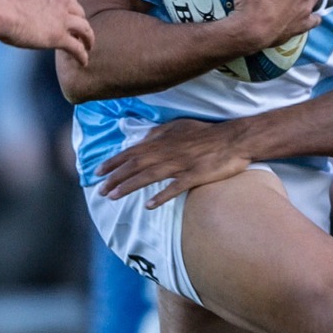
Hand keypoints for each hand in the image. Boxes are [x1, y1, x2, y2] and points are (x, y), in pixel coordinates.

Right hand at [0, 0, 94, 65]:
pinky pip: (77, 48)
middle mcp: (62, 2)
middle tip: (82, 33)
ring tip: (89, 47)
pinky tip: (83, 62)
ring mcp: (63, 20)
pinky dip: (82, 55)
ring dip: (88, 39)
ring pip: (85, 30)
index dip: (72, 10)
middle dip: (82, 23)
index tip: (71, 17)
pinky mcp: (59, 37)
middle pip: (80, 14)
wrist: (2, 11)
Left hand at [96, 118, 250, 206]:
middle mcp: (168, 152)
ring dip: (129, 186)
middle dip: (115, 177)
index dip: (113, 162)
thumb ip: (159, 133)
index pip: (132, 152)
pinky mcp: (195, 175)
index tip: (97, 173)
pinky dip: (161, 196)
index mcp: (163, 141)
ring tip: (114, 196)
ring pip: (150, 176)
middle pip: (135, 165)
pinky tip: (149, 205)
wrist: (234, 139)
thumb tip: (142, 138)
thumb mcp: (179, 126)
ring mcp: (181, 164)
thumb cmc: (206, 133)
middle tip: (99, 190)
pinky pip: (175, 187)